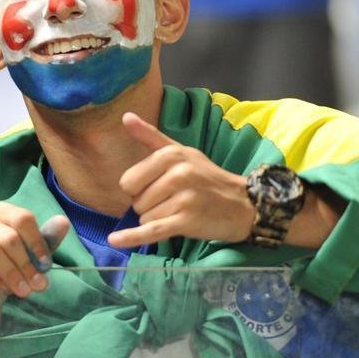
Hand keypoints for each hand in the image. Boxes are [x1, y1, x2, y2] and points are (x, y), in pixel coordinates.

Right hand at [0, 202, 69, 298]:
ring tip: (24, 291)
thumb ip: (45, 240)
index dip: (37, 242)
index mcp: (2, 212)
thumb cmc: (6, 269)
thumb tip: (63, 222)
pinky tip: (3, 287)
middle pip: (8, 236)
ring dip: (11, 272)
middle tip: (38, 285)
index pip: (22, 218)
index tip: (46, 265)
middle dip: (26, 263)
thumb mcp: (29, 255)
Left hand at [109, 113, 254, 248]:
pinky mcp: (187, 221)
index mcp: (171, 155)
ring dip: (157, 220)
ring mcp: (183, 198)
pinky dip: (133, 238)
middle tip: (172, 201)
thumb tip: (125, 117)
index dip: (138, 190)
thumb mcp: (182, 152)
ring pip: (145, 218)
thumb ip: (151, 137)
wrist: (242, 204)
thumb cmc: (206, 178)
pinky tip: (116, 240)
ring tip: (180, 212)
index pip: (128, 181)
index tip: (157, 188)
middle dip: (148, 206)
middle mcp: (178, 174)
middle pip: (136, 201)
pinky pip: (152, 230)